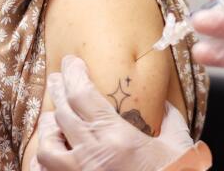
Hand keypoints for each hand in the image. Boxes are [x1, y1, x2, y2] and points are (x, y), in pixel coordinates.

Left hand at [34, 55, 193, 170]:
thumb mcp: (179, 147)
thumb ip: (171, 121)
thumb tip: (165, 104)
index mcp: (117, 138)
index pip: (83, 95)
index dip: (73, 74)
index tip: (71, 61)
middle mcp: (92, 155)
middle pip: (62, 113)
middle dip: (58, 90)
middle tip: (56, 77)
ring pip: (47, 146)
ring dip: (49, 128)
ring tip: (53, 118)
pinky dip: (43, 162)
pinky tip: (50, 153)